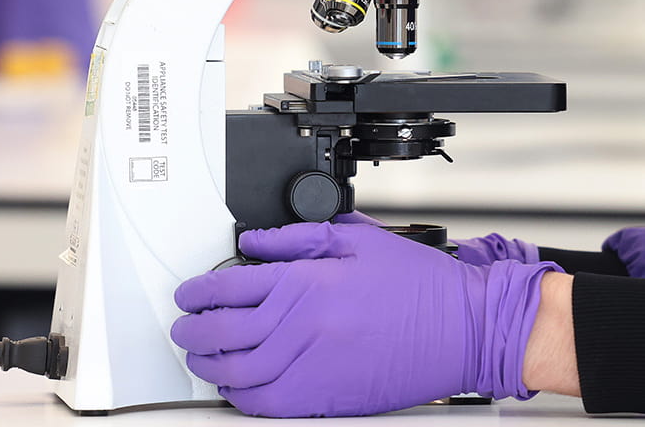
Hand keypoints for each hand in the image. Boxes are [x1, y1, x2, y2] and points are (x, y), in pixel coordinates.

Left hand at [171, 223, 553, 416]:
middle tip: (182, 327)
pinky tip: (234, 388)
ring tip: (199, 358)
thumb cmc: (419, 287)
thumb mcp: (358, 241)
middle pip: (225, 334)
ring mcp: (314, 367)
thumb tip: (254, 243)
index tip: (188, 294)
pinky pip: (269, 405)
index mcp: (310, 283)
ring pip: (240, 375)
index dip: (199, 292)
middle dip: (193, 331)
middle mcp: (305, 327)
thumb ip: (298, 239)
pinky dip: (242, 398)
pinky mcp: (328, 398)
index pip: (232, 288)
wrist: (462, 329)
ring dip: (210, 367)